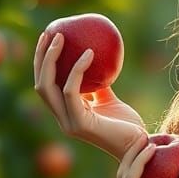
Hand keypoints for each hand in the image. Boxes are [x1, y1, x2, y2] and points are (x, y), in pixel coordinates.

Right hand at [33, 30, 145, 158]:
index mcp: (66, 113)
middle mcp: (62, 119)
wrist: (138, 145)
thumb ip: (98, 84)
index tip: (49, 38)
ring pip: (48, 87)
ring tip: (62, 36)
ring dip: (51, 59)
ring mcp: (69, 123)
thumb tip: (94, 57)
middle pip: (40, 85)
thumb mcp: (109, 99)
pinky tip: (89, 53)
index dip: (41, 63)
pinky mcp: (80, 124)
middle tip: (50, 33)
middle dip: (40, 58)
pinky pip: (72, 91)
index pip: (45, 86)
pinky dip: (78, 70)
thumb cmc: (127, 124)